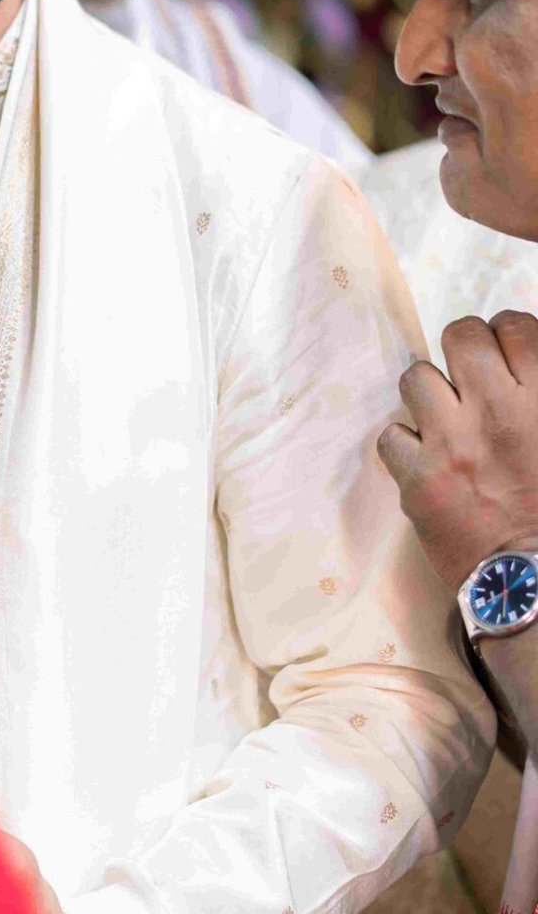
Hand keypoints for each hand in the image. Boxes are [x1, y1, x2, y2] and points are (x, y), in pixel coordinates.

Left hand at [377, 311, 537, 591]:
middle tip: (473, 367)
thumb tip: (525, 367)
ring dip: (432, 390)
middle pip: (461, 336)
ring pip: (417, 377)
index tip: (508, 351)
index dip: (510, 333)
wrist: (537, 585)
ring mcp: (450, 446)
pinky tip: (426, 455)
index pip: (516, 328)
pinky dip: (406, 442)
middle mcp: (494, 414)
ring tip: (446, 413)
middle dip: (466, 344)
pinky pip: (391, 435)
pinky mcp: (417, 481)